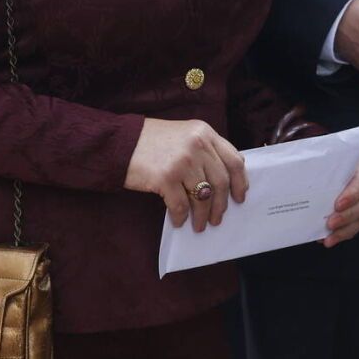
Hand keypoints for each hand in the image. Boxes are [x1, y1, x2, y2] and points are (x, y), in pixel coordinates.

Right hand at [125, 119, 246, 231]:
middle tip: (216, 219)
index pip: (234, 160)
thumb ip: (203, 150)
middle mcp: (197, 145)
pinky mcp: (166, 177)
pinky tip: (179, 221)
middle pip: (221, 182)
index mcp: (204, 133)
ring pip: (203, 196)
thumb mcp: (183, 135)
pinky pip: (181, 205)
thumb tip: (222, 179)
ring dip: (202, 215)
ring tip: (198, 225)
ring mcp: (183, 161)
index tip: (240, 197)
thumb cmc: (149, 141)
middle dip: (220, 205)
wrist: (118, 142)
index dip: (240, 182)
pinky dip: (181, 216)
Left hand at [323, 150, 358, 245]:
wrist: (344, 159)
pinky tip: (330, 238)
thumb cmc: (337, 154)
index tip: (338, 204)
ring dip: (346, 229)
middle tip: (330, 223)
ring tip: (329, 236)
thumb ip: (325, 161)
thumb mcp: (335, 153)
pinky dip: (344, 233)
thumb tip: (301, 172)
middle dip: (348, 215)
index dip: (353, 194)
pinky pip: (358, 225)